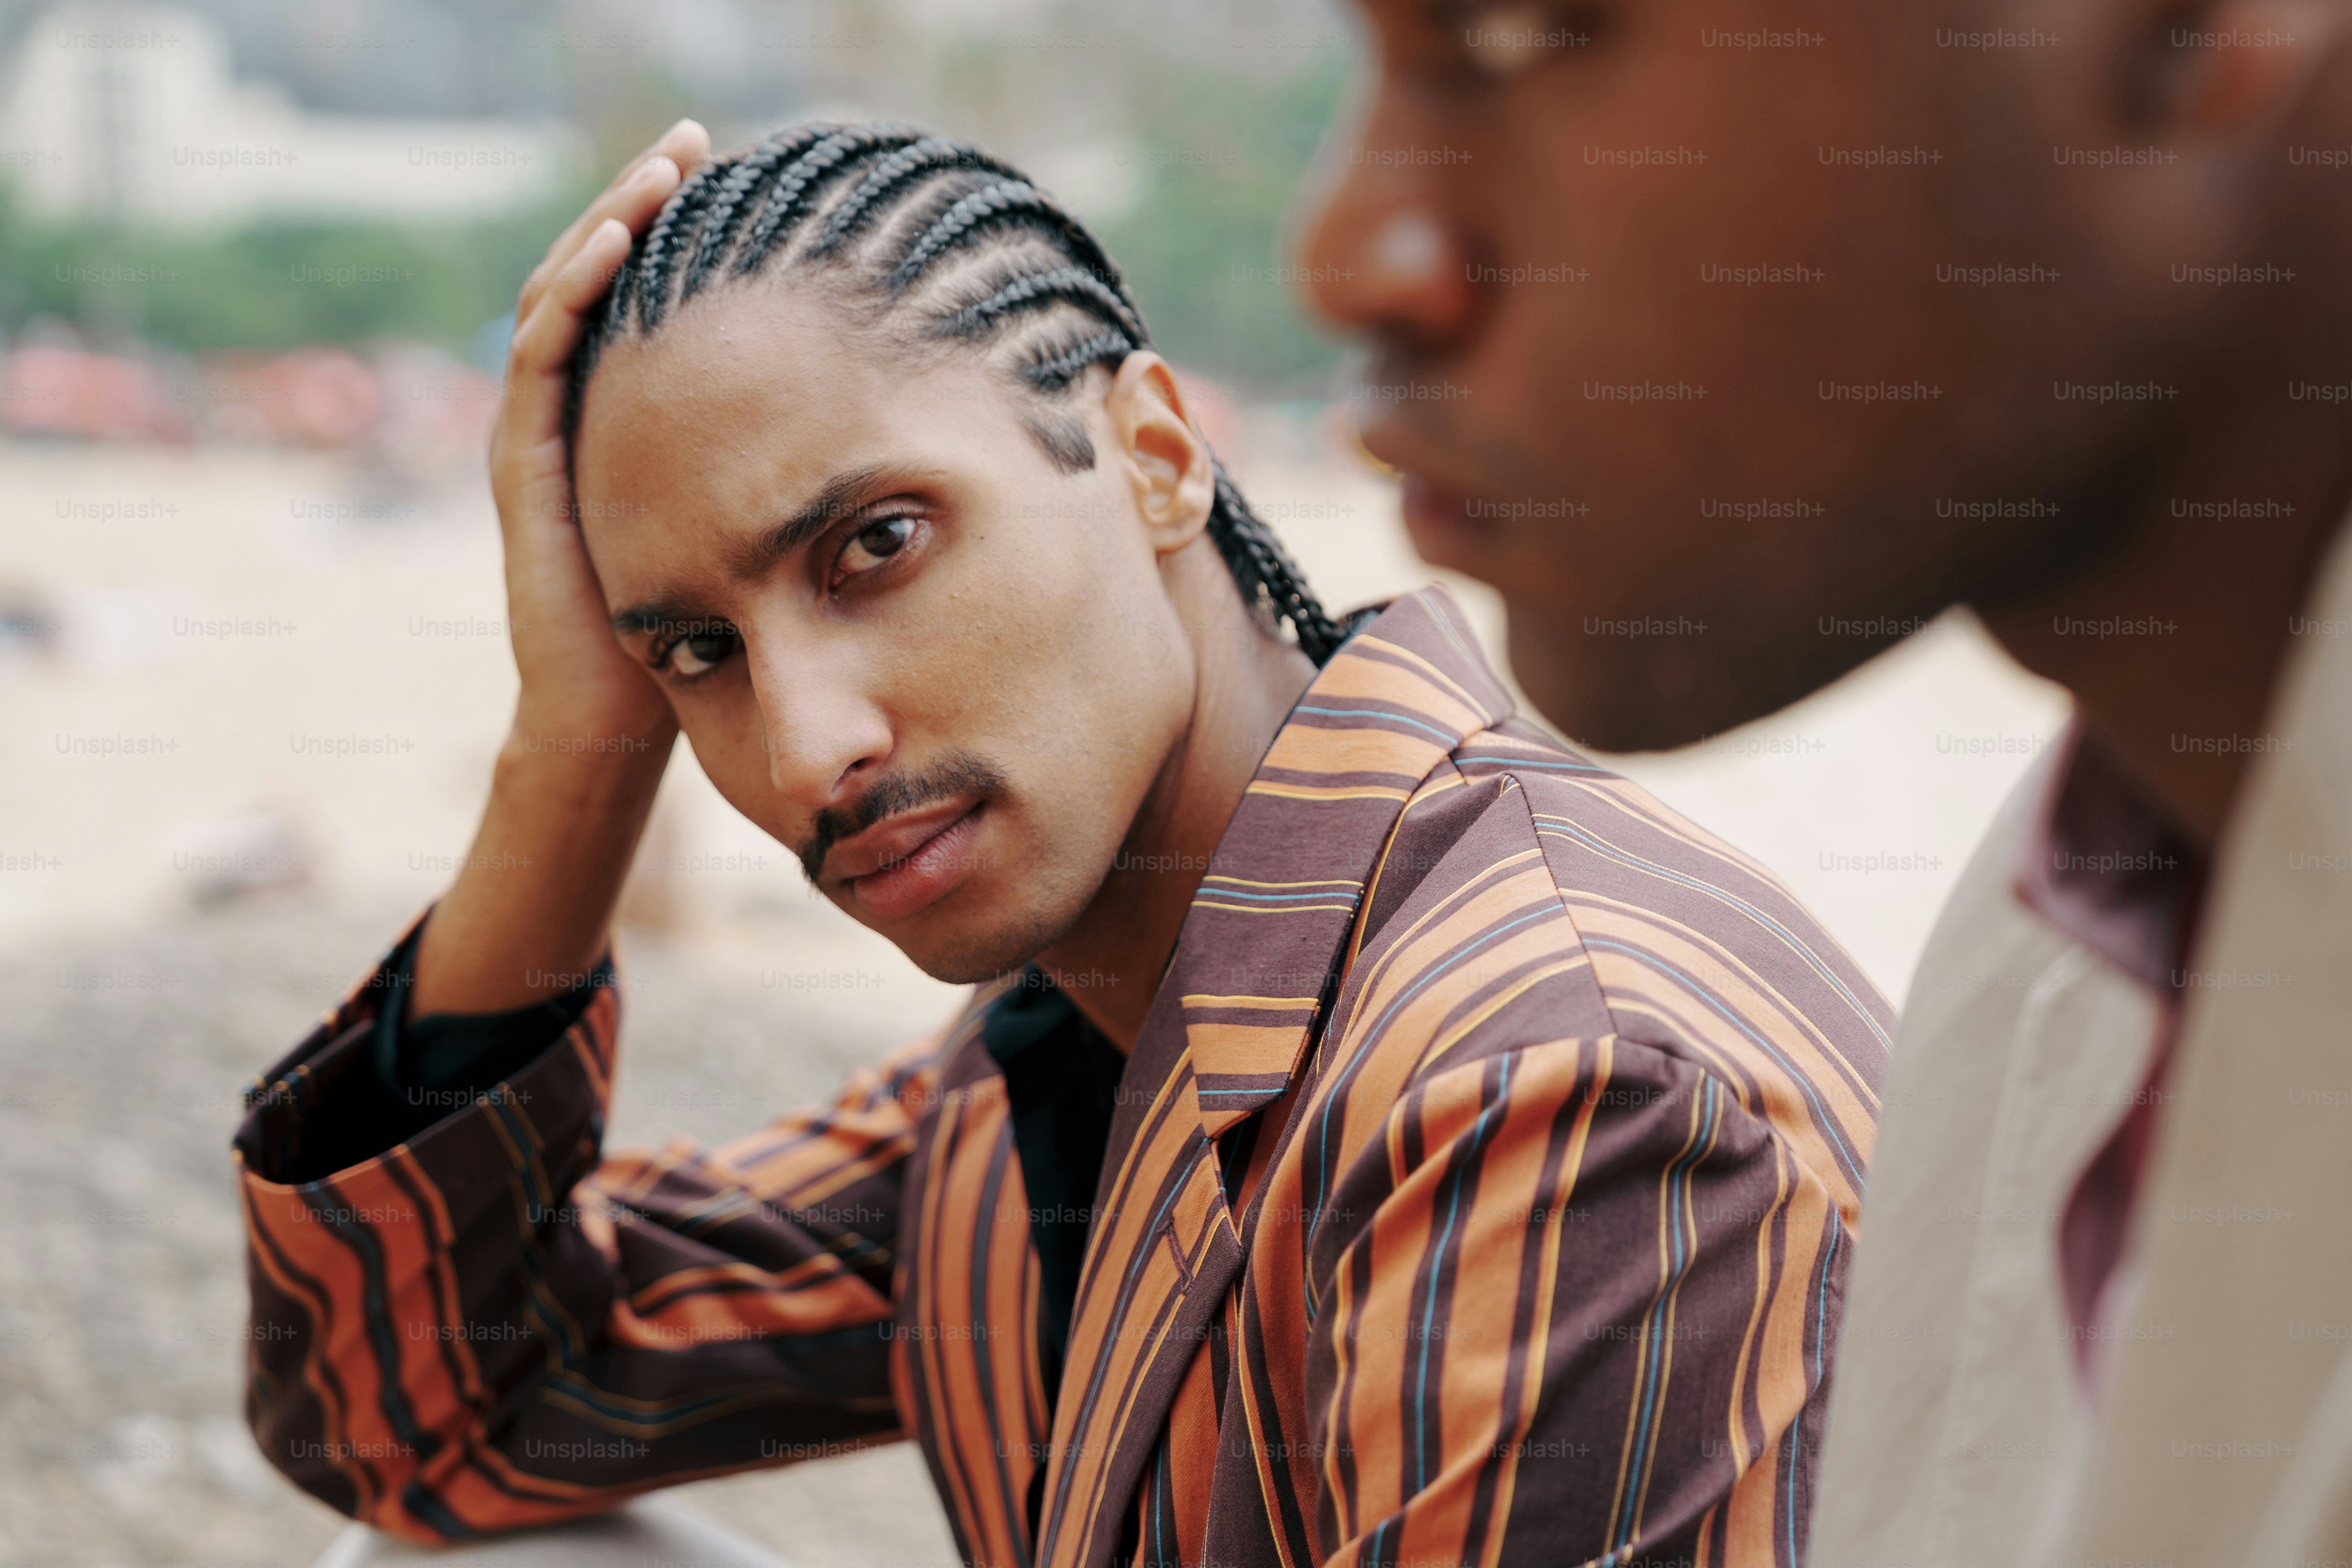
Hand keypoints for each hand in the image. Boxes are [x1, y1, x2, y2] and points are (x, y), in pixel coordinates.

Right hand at [487, 118, 710, 745]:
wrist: (616, 714)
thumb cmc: (689, 629)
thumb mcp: (740, 519)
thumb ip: (770, 468)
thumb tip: (866, 420)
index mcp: (615, 416)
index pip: (633, 296)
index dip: (670, 232)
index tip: (729, 178)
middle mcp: (568, 411)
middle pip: (592, 274)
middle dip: (639, 200)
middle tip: (691, 141)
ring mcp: (535, 432)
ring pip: (559, 295)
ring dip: (608, 222)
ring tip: (660, 167)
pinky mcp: (522, 462)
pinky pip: (541, 355)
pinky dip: (574, 291)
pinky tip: (618, 241)